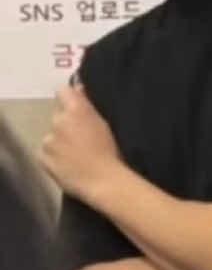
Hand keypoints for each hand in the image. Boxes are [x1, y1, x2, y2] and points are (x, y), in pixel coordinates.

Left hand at [41, 83, 123, 202]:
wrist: (103, 180)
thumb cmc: (111, 150)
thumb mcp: (105, 123)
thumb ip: (88, 105)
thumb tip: (78, 88)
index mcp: (76, 110)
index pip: (63, 91)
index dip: (70, 97)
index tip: (77, 105)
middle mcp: (58, 121)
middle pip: (58, 114)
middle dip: (66, 121)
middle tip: (80, 135)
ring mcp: (48, 140)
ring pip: (52, 134)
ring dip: (59, 139)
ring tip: (75, 153)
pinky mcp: (42, 157)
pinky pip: (46, 151)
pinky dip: (54, 155)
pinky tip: (67, 163)